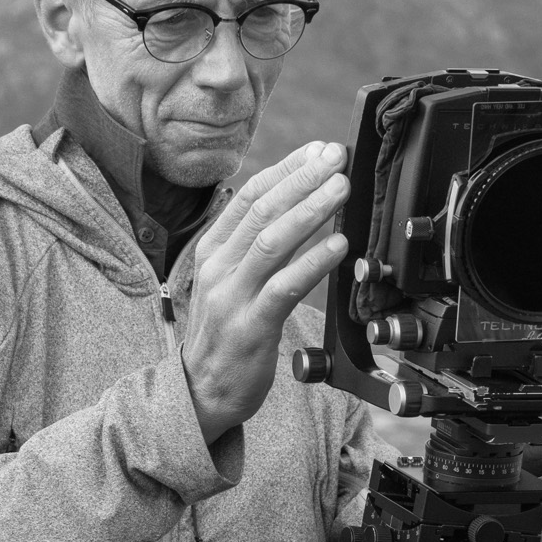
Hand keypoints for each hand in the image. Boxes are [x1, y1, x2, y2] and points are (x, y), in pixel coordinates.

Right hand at [182, 142, 350, 442]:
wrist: (200, 391)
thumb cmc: (224, 334)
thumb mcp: (227, 280)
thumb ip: (251, 245)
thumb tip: (292, 204)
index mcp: (212, 250)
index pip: (250, 195)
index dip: (287, 168)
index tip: (318, 150)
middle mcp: (218, 267)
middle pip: (263, 210)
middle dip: (302, 179)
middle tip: (336, 158)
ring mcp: (232, 296)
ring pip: (272, 241)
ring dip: (310, 210)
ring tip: (341, 188)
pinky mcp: (251, 326)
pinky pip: (285, 287)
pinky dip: (313, 261)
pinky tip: (338, 244)